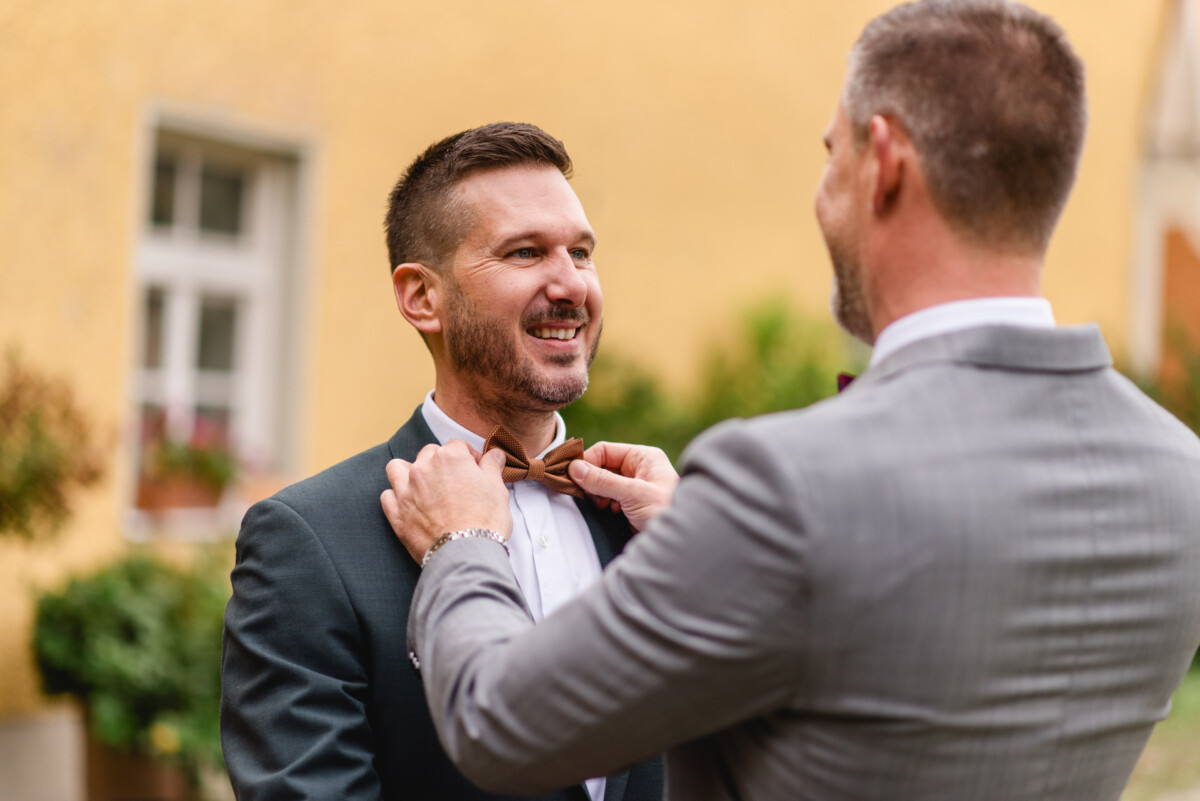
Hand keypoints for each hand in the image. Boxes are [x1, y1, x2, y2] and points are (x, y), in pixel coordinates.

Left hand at [381, 442, 512, 563]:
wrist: (466, 555)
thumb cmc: (485, 521)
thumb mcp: (497, 489)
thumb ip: (492, 466)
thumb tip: (495, 454)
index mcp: (450, 458)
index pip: (458, 446)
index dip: (470, 458)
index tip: (476, 471)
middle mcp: (424, 468)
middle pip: (429, 454)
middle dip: (441, 463)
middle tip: (454, 482)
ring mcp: (406, 490)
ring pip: (397, 468)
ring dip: (408, 472)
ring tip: (423, 486)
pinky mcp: (397, 513)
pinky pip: (387, 496)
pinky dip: (396, 498)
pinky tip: (410, 505)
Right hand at [568, 442, 678, 531]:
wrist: (682, 542)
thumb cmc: (666, 511)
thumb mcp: (633, 493)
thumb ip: (603, 480)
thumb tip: (574, 468)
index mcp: (643, 458)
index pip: (605, 450)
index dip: (587, 461)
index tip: (571, 476)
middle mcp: (639, 469)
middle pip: (603, 467)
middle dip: (592, 480)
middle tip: (585, 495)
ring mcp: (636, 487)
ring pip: (604, 484)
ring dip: (598, 494)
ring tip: (602, 506)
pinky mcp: (632, 505)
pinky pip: (610, 498)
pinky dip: (605, 505)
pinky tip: (611, 513)